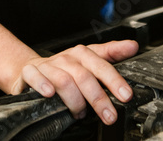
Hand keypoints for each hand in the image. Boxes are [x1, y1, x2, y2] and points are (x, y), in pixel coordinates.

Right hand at [14, 40, 137, 124]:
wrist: (32, 70)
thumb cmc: (65, 68)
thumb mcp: (90, 59)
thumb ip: (112, 53)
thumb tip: (133, 46)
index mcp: (82, 54)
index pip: (102, 65)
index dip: (114, 80)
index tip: (126, 95)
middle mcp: (66, 58)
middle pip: (85, 77)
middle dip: (99, 99)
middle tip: (109, 116)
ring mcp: (48, 65)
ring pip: (64, 80)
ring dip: (74, 101)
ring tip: (80, 113)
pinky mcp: (30, 73)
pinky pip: (35, 77)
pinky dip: (43, 85)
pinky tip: (50, 94)